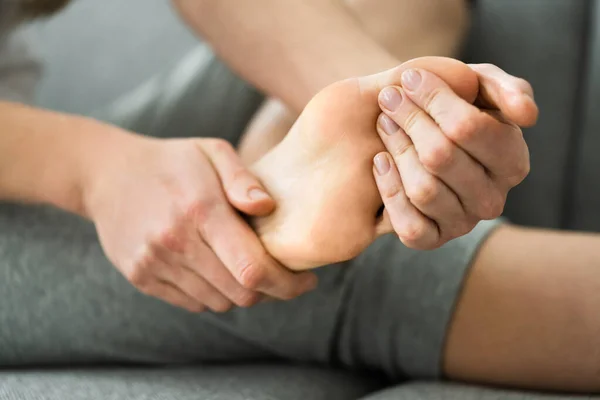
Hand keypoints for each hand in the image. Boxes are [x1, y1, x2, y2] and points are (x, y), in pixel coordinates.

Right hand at [85, 133, 316, 311]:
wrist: (107, 174)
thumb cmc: (173, 161)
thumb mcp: (212, 152)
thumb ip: (244, 179)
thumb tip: (269, 207)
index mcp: (200, 210)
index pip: (253, 268)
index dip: (287, 283)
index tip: (307, 280)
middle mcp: (175, 242)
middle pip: (240, 293)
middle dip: (272, 292)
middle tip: (284, 277)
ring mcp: (154, 264)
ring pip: (219, 303)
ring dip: (243, 293)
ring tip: (250, 270)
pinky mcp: (141, 277)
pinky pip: (193, 303)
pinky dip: (215, 295)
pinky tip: (219, 271)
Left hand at [373, 63, 536, 248]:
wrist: (420, 143)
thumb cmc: (456, 111)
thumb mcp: (481, 89)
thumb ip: (505, 89)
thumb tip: (526, 115)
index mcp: (512, 161)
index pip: (468, 127)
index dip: (434, 99)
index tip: (409, 78)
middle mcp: (492, 199)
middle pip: (440, 156)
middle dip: (410, 120)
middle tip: (389, 98)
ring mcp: (463, 224)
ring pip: (423, 188)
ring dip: (396, 149)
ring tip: (384, 123)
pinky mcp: (432, 240)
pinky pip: (409, 224)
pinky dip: (388, 189)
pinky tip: (380, 161)